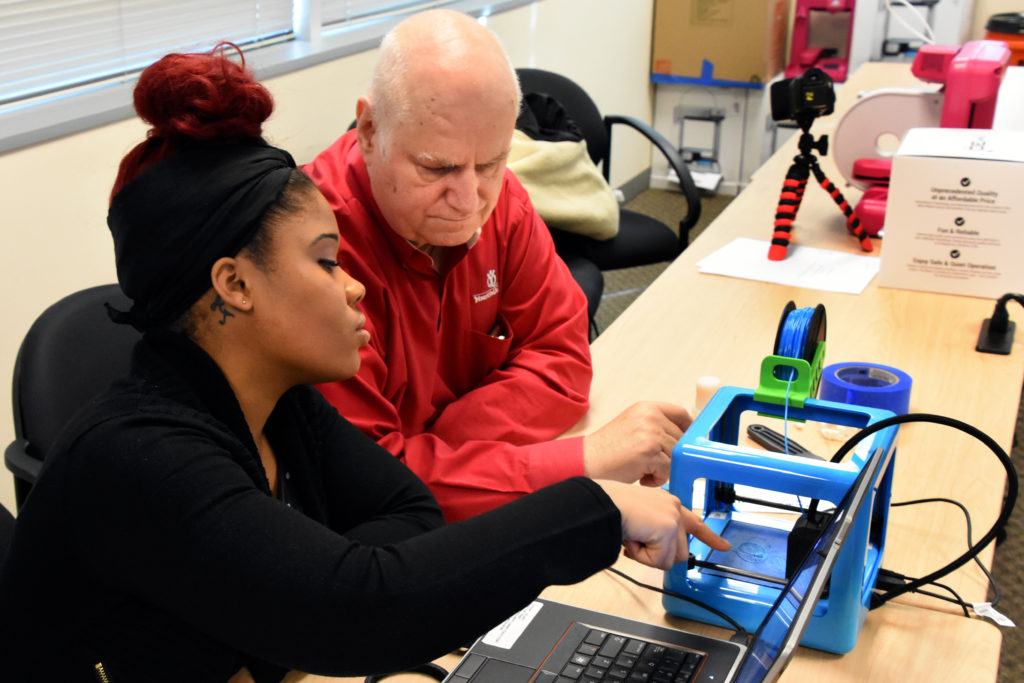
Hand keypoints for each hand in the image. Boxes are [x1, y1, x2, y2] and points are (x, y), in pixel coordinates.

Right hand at [582, 402, 690, 486]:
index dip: (688, 431)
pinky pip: (669, 470)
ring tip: (644, 472)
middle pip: (682, 440)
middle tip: (652, 466)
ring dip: (664, 470)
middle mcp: (650, 416)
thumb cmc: (606, 451)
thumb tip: (684, 439)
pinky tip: (641, 478)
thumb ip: (656, 426)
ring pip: (676, 457)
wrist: (584, 462)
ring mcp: (651, 433)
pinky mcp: (649, 452)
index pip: (681, 414)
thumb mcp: (632, 426)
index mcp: (646, 408)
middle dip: (671, 457)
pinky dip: (657, 480)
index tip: (688, 445)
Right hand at [596, 481, 729, 569]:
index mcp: (668, 503)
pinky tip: (631, 539)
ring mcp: (673, 518)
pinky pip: (657, 561)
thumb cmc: (610, 508)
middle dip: (658, 554)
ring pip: (670, 560)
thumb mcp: (639, 518)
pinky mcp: (667, 530)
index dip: (710, 538)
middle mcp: (674, 508)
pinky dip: (641, 556)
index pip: (695, 523)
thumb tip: (661, 554)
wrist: (602, 503)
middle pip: (680, 552)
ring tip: (633, 537)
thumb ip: (655, 531)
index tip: (724, 547)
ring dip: (648, 556)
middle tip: (636, 541)